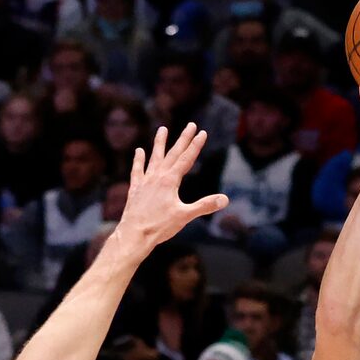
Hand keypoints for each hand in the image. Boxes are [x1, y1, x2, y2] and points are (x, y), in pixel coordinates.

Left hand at [111, 125, 228, 253]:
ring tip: (162, 129)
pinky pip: (137, 171)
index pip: (186, 159)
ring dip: (159, 143)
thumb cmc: (159, 227)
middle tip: (190, 124)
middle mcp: (157, 176)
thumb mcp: (185, 216)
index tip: (202, 132)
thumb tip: (225, 199)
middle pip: (173, 154)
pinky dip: (138, 160)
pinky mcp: (135, 189)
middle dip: (183, 139)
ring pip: (154, 157)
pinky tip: (139, 151)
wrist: (134, 235)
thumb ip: (204, 206)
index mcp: (170, 181)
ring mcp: (145, 181)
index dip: (195, 145)